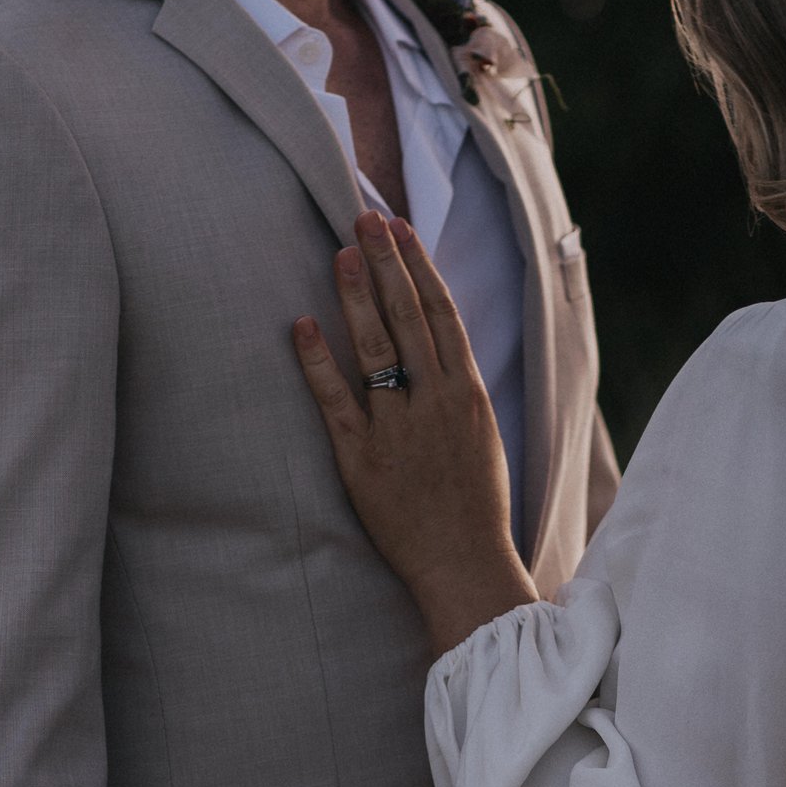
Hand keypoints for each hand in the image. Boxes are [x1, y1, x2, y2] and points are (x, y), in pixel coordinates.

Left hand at [293, 210, 537, 655]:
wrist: (466, 568)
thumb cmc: (475, 510)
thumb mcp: (482, 440)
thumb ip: (459, 394)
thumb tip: (439, 353)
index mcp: (469, 396)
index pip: (443, 315)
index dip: (420, 267)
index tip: (401, 230)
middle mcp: (437, 403)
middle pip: (410, 317)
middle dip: (386, 263)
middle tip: (363, 218)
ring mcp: (400, 430)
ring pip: (377, 348)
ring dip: (356, 296)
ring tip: (338, 253)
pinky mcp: (364, 461)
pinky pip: (337, 401)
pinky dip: (318, 361)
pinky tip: (302, 324)